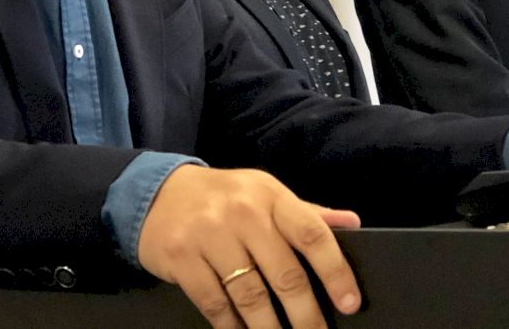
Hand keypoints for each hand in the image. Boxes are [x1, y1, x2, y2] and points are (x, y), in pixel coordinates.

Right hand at [137, 164, 361, 327]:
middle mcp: (243, 212)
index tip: (350, 303)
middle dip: (306, 315)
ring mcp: (210, 235)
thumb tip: (352, 223)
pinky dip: (233, 328)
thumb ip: (307, 213)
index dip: (335, 271)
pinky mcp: (182, 257)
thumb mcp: (265, 193)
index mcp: (270, 195)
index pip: (311, 233)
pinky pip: (215, 304)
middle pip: (284, 273)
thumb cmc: (224, 197)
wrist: (157, 193)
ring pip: (251, 295)